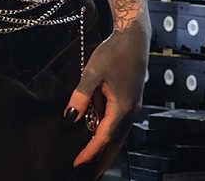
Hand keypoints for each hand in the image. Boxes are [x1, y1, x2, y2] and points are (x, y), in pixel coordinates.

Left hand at [64, 21, 149, 178]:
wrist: (134, 37)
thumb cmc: (114, 52)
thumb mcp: (92, 72)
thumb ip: (81, 96)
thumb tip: (70, 117)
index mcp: (122, 107)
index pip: (103, 137)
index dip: (89, 152)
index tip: (77, 164)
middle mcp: (130, 111)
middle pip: (114, 143)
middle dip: (101, 161)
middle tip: (87, 175)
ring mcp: (132, 107)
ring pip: (118, 136)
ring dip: (106, 151)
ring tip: (93, 165)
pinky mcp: (130, 101)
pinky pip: (119, 126)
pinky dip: (110, 137)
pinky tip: (100, 140)